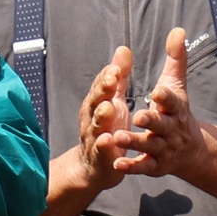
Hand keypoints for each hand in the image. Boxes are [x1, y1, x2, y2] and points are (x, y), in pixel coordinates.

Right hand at [74, 46, 132, 190]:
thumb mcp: (115, 100)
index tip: (117, 67)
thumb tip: (124, 49)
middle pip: (95, 103)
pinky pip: (101, 151)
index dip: (107, 77)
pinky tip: (108, 140)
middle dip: (102, 92)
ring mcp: (95, 138)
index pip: (101, 87)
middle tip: (111, 81)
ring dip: (101, 117)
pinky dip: (103, 146)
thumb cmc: (108, 127)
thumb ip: (119, 78)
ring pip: (95, 126)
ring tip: (109, 108)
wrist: (95, 166)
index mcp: (98, 104)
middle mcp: (93, 119)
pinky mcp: (101, 158)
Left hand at [115, 27, 215, 176]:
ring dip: (135, 142)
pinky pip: (143, 166)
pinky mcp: (155, 165)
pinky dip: (132, 166)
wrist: (191, 151)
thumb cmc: (177, 113)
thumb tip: (178, 30)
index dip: (166, 96)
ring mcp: (164, 148)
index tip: (158, 90)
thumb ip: (175, 59)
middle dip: (152, 120)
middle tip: (139, 115)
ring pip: (150, 145)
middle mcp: (171, 129)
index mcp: (175, 109)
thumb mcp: (178, 86)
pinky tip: (118, 164)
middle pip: (162, 124)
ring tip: (118, 137)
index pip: (173, 101)